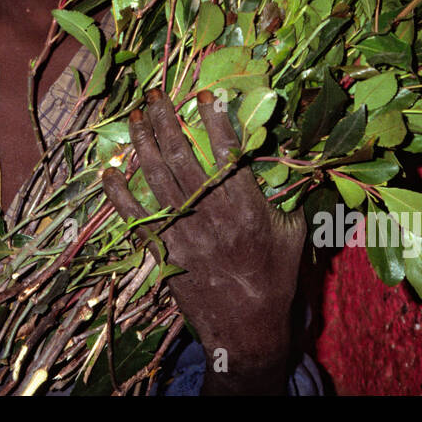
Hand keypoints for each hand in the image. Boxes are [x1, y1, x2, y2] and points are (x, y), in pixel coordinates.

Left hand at [101, 88, 306, 394]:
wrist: (247, 329)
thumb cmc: (275, 278)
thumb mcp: (295, 234)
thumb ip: (296, 196)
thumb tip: (312, 163)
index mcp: (245, 207)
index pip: (226, 151)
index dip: (214, 118)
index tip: (204, 93)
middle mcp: (210, 214)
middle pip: (181, 156)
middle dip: (166, 120)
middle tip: (156, 94)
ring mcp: (182, 232)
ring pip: (155, 177)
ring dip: (142, 142)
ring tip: (134, 115)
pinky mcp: (163, 250)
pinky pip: (134, 216)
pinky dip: (118, 192)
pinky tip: (109, 169)